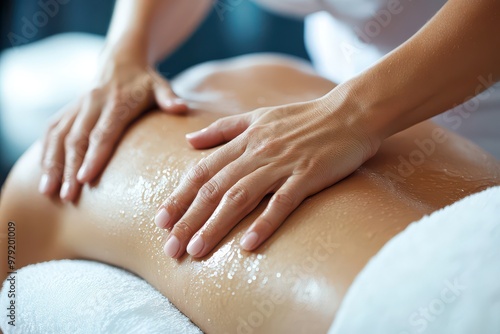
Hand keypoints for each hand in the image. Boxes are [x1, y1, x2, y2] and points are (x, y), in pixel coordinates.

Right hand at [39, 58, 186, 201]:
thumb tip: (180, 107)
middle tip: (68, 196)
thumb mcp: (160, 85)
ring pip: (59, 136)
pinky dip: (45, 152)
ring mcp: (78, 106)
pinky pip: (52, 130)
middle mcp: (93, 103)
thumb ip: (168, 97)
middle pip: (78, 139)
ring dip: (52, 163)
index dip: (93, 155)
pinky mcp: (69, 110)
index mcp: (117, 102)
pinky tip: (44, 174)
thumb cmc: (145, 81)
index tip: (84, 178)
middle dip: (69, 168)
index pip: (103, 133)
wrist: (120, 61)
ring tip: (48, 191)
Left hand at [155, 94, 380, 257]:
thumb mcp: (257, 116)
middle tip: (169, 247)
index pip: (202, 171)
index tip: (161, 220)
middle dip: (188, 219)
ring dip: (215, 225)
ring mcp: (282, 165)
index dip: (180, 196)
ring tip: (196, 251)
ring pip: (240, 198)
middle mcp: (256, 153)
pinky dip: (264, 223)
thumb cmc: (303, 118)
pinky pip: (282, 202)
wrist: (349, 113)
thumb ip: (222, 129)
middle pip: (214, 189)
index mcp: (244, 141)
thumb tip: (189, 140)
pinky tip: (247, 246)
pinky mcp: (307, 176)